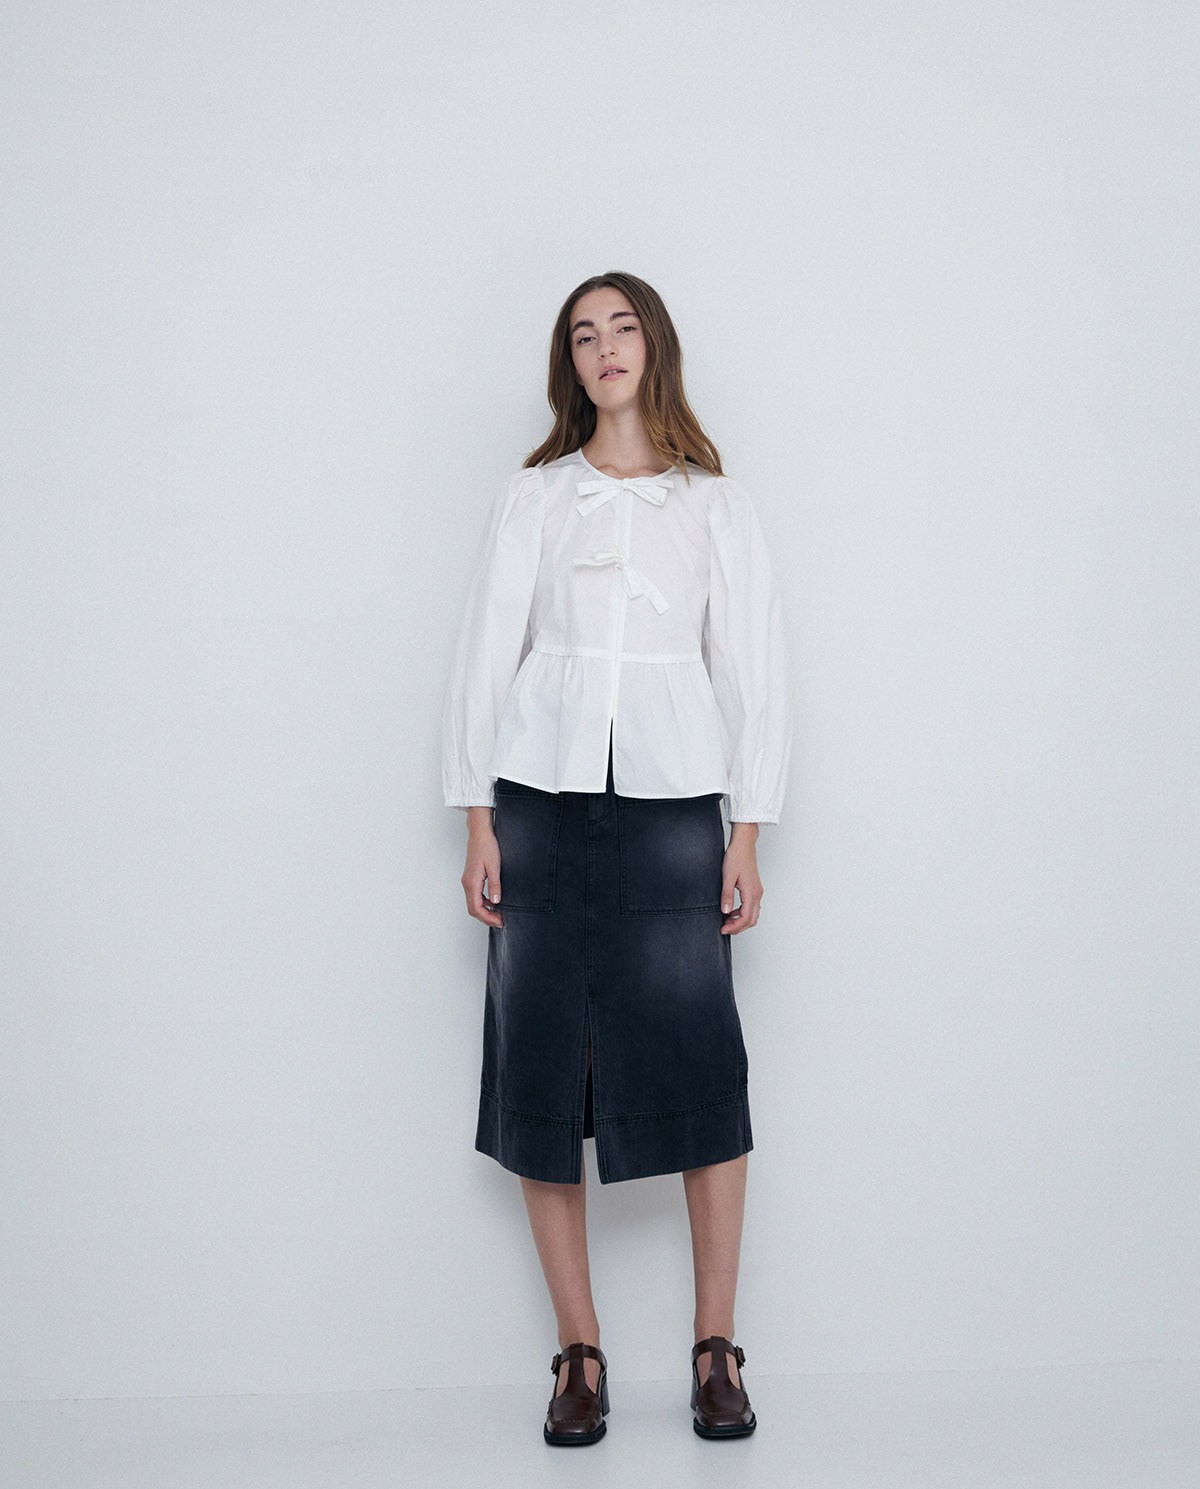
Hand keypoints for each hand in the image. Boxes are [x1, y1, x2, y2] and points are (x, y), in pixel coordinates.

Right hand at [462, 806, 503, 927]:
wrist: (480, 833)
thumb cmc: (487, 846)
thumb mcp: (494, 866)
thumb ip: (495, 885)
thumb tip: (496, 902)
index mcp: (472, 882)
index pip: (476, 908)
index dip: (488, 918)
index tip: (500, 921)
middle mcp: (467, 883)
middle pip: (473, 908)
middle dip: (486, 918)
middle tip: (501, 921)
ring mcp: (467, 880)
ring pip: (473, 903)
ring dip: (485, 911)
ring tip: (499, 913)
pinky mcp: (471, 877)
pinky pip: (474, 895)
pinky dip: (483, 903)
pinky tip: (494, 902)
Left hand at [720, 823, 762, 934]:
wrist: (744, 844)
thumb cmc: (736, 857)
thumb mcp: (728, 877)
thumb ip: (727, 895)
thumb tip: (725, 911)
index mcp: (751, 892)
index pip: (745, 918)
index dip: (734, 927)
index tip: (723, 929)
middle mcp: (757, 893)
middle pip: (751, 920)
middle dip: (738, 927)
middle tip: (724, 928)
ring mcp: (757, 891)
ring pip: (753, 914)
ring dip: (741, 921)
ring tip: (727, 921)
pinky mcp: (754, 888)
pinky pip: (752, 906)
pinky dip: (743, 913)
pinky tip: (732, 911)